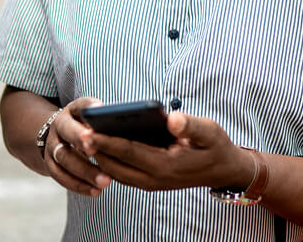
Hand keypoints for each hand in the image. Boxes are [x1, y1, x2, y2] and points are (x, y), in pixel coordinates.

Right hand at [44, 97, 112, 197]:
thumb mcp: (91, 118)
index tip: (100, 110)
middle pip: (68, 132)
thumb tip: (132, 128)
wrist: (57, 136)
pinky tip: (95, 191)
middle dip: (81, 141)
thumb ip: (105, 121)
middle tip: (95, 150)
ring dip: (84, 171)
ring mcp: (52, 146)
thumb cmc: (85, 127)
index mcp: (72, 110)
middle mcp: (59, 126)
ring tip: (105, 181)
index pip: (80, 105)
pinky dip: (78, 185)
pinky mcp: (50, 164)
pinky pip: (61, 176)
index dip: (89, 107)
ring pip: (64, 158)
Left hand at [79, 112, 253, 191]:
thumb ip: (190, 125)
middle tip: (76, 134)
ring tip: (83, 140)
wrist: (225, 170)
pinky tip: (100, 148)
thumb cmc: (216, 146)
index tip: (86, 132)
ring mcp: (152, 183)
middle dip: (95, 151)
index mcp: (166, 165)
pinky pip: (124, 175)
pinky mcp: (151, 182)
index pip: (128, 152)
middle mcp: (155, 178)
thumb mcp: (210, 131)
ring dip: (100, 158)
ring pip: (117, 173)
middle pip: (116, 165)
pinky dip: (110, 163)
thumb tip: (171, 119)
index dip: (106, 141)